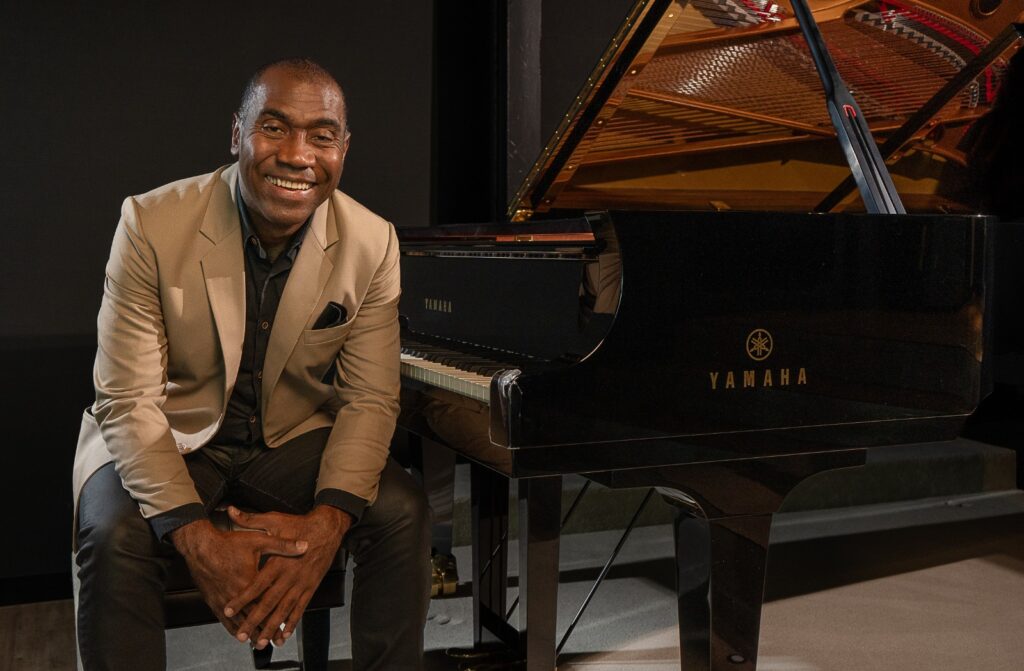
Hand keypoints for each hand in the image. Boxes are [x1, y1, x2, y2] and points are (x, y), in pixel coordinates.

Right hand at [170, 519, 308, 635]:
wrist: (200, 546)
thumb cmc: (228, 543)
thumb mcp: (259, 540)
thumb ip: (283, 545)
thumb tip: (304, 546)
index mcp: (250, 581)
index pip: (266, 603)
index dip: (276, 616)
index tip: (285, 628)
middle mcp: (236, 594)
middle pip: (253, 617)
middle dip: (263, 630)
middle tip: (273, 642)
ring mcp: (223, 599)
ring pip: (238, 621)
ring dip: (249, 633)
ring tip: (258, 643)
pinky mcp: (213, 600)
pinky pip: (223, 619)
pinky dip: (232, 628)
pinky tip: (237, 634)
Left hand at [223, 505, 350, 648]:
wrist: (327, 528)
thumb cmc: (299, 524)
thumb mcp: (274, 520)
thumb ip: (250, 519)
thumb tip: (231, 511)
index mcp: (278, 562)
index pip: (257, 584)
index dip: (242, 598)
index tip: (229, 609)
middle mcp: (289, 576)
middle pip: (269, 602)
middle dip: (254, 620)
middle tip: (242, 635)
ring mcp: (301, 583)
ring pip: (284, 610)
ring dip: (272, 627)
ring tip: (261, 642)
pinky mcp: (310, 587)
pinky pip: (300, 609)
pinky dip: (292, 623)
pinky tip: (284, 635)